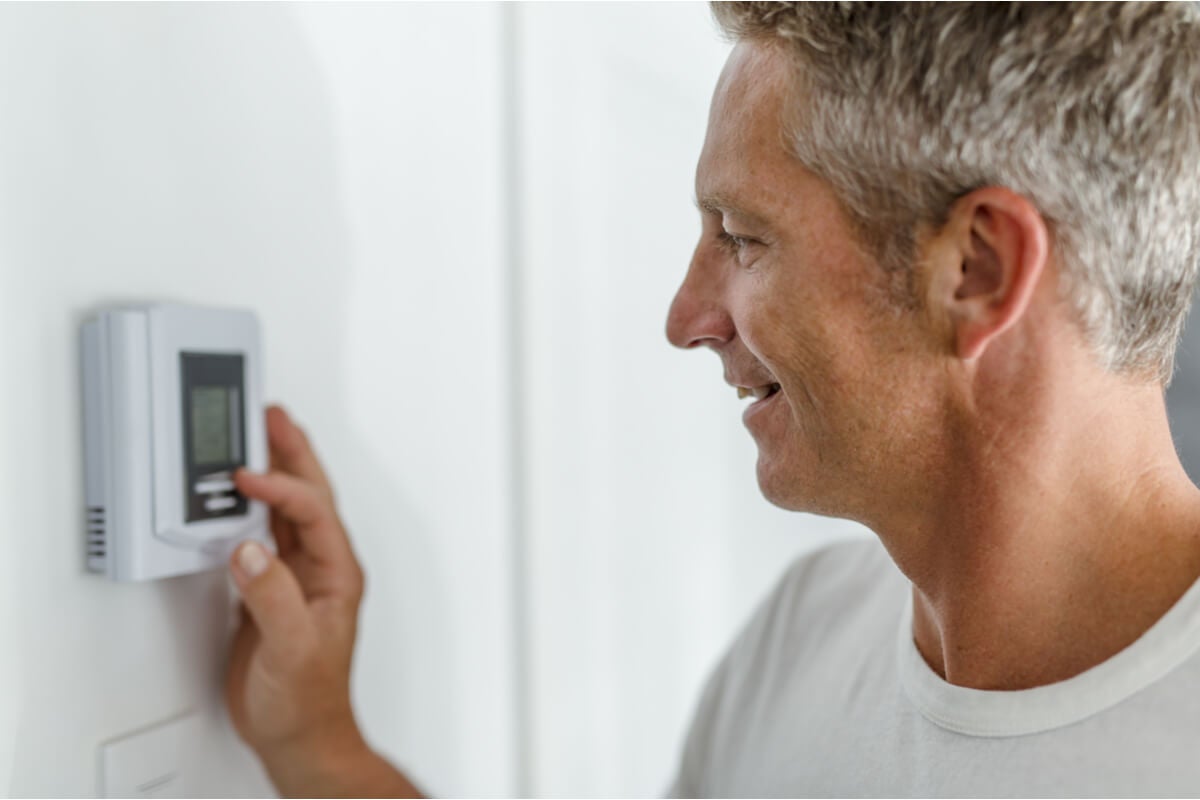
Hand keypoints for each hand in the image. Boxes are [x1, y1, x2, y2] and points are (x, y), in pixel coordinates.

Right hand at [225, 406, 384, 793]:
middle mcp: (321, 568)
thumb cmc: (307, 698)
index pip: (312, 512)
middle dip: (292, 453)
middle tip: (272, 416)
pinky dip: (249, 509)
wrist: (298, 734)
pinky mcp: (272, 590)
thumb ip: (271, 596)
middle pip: (309, 496)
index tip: (248, 476)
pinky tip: (234, 497)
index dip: (282, 488)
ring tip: (256, 438)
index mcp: (336, 573)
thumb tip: (249, 552)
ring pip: (287, 510)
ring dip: (274, 473)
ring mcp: (297, 577)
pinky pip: (262, 535)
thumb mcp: (292, 647)